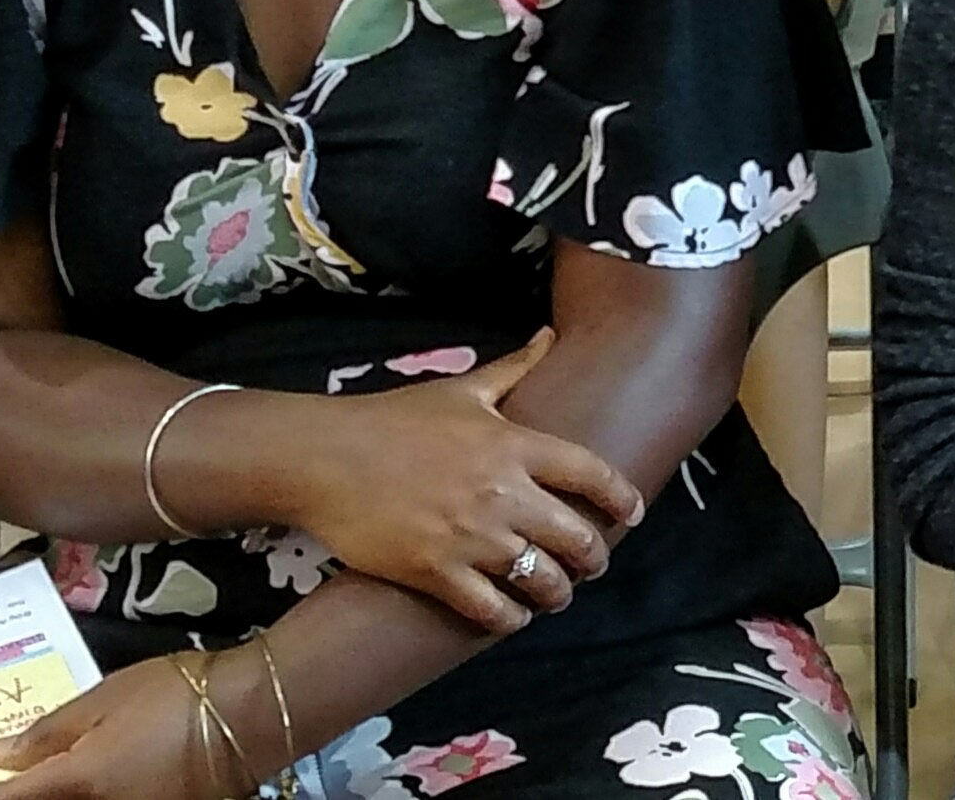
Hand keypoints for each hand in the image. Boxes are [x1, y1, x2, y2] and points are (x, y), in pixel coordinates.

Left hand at [0, 648, 281, 799]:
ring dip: (72, 789)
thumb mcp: (104, 697)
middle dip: (36, 788)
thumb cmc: (175, 691)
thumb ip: (47, 732)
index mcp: (79, 779)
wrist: (254, 710)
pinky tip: (116, 768)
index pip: (11, 797)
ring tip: (90, 757)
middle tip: (38, 764)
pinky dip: (107, 790)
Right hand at [278, 334, 643, 630]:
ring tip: (554, 594)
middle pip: (576, 538)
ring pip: (541, 581)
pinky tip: (511, 615)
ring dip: (556, 593)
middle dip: (593, 558)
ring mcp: (470, 536)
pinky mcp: (436, 573)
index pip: (591, 473)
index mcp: (512, 444)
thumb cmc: (390, 420)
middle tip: (591, 564)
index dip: (622, 498)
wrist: (321, 459)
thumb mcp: (460, 389)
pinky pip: (492, 610)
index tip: (632, 513)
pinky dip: (510, 618)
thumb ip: (514, 369)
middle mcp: (501, 492)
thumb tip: (549, 335)